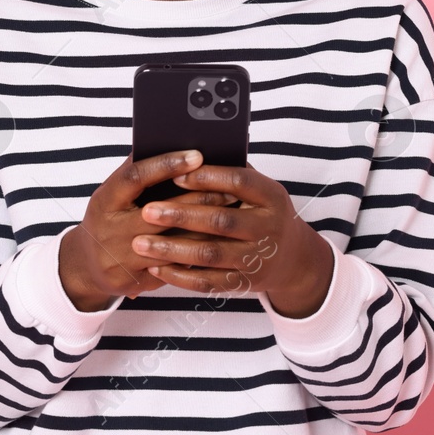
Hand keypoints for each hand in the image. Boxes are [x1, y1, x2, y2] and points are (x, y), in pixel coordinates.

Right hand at [58, 150, 237, 311]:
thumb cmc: (108, 218)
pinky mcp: (136, 280)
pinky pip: (174, 266)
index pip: (135, 177)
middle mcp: (111, 230)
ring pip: (172, 243)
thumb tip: (168, 143)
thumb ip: (137, 174)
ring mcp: (123, 258)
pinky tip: (219, 241)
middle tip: (228, 186)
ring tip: (231, 213)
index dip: (166, 165)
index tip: (196, 155)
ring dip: (205, 228)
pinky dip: (197, 253)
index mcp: (105, 201)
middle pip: (160, 212)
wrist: (88, 266)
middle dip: (198, 198)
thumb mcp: (113, 194)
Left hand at [133, 163, 335, 317]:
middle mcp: (268, 228)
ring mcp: (257, 258)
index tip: (174, 174)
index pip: (239, 181)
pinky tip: (155, 267)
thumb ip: (232, 172)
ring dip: (172, 249)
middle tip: (147, 211)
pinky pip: (208, 282)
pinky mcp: (245, 283)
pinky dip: (179, 276)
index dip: (207, 177)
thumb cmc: (264, 213)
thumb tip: (190, 150)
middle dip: (180, 216)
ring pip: (210, 254)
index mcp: (272, 196)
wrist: (293, 259)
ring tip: (140, 243)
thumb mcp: (260, 190)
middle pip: (220, 220)